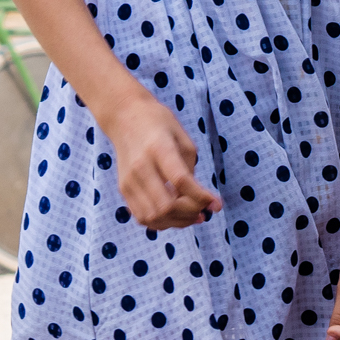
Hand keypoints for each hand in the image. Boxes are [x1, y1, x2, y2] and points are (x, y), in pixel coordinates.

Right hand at [101, 92, 220, 229]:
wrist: (124, 117)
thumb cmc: (158, 123)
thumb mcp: (182, 137)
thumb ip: (189, 167)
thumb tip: (197, 198)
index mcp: (159, 148)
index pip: (181, 181)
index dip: (201, 197)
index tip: (217, 204)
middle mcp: (141, 167)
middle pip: (166, 205)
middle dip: (190, 213)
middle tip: (204, 210)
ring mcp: (129, 180)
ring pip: (154, 217)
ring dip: (176, 222)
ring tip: (192, 216)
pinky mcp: (123, 189)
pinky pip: (142, 217)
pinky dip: (161, 222)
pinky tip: (174, 216)